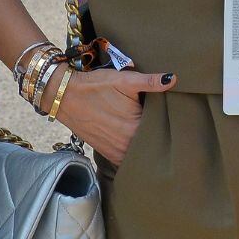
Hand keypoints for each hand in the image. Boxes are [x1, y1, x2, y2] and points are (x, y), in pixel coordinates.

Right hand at [54, 67, 173, 164]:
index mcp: (136, 127)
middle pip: (153, 143)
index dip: (168, 122)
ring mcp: (117, 152)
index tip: (172, 115)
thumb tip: (173, 79)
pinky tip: (137, 144)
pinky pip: (127, 159)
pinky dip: (133, 154)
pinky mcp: (107, 154)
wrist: (64, 96)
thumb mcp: (124, 80)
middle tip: (164, 124)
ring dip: (146, 146)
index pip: (163, 129)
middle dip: (159, 135)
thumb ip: (150, 82)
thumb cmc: (95, 86)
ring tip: (151, 134)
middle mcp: (127, 144)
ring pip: (140, 154)